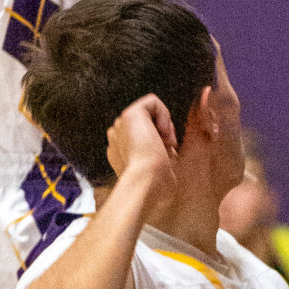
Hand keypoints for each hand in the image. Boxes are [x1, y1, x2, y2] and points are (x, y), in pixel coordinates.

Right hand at [107, 93, 179, 221]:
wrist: (146, 183)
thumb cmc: (156, 186)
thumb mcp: (161, 170)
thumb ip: (161, 156)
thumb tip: (171, 148)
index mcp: (120, 152)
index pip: (142, 137)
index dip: (159, 143)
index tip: (164, 158)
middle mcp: (117, 138)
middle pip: (147, 123)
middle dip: (162, 133)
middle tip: (166, 150)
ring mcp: (120, 126)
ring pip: (150, 113)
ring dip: (164, 126)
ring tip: (165, 144)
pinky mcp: (129, 114)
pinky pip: (152, 101)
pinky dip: (164, 114)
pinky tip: (163, 132)